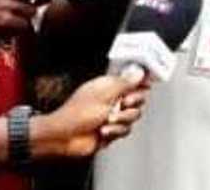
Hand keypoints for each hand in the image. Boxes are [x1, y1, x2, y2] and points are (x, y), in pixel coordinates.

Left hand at [31, 74, 149, 158]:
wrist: (65, 137)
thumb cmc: (77, 113)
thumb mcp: (104, 94)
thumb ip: (125, 83)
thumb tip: (139, 71)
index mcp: (109, 86)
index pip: (132, 81)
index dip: (141, 83)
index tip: (144, 86)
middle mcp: (112, 100)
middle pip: (138, 100)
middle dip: (132, 104)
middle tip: (123, 104)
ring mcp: (113, 116)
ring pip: (133, 116)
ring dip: (121, 120)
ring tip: (107, 120)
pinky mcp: (112, 131)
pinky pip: (126, 130)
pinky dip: (115, 131)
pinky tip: (104, 131)